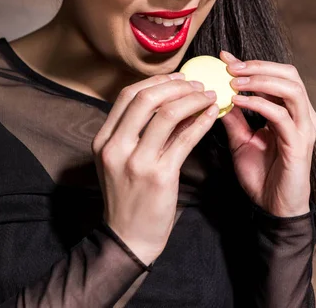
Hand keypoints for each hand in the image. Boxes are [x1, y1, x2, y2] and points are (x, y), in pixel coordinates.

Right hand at [91, 73, 218, 265]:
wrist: (129, 238)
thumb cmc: (129, 196)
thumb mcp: (123, 159)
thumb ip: (142, 130)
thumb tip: (175, 99)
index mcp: (104, 139)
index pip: (127, 96)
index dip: (155, 82)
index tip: (177, 78)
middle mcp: (116, 147)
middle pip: (145, 98)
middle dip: (175, 85)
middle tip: (196, 84)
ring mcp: (136, 162)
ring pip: (167, 114)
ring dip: (192, 99)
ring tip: (207, 96)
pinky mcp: (159, 176)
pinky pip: (184, 139)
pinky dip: (201, 122)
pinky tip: (212, 114)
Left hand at [219, 51, 315, 216]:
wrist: (273, 208)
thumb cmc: (261, 174)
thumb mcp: (240, 140)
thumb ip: (233, 117)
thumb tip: (215, 94)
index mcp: (290, 110)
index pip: (275, 75)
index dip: (250, 63)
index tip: (224, 56)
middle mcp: (301, 114)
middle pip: (289, 74)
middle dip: (258, 66)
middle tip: (230, 66)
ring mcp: (303, 128)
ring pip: (291, 89)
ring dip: (260, 80)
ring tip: (234, 81)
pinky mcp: (299, 145)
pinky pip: (281, 116)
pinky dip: (260, 104)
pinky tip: (239, 101)